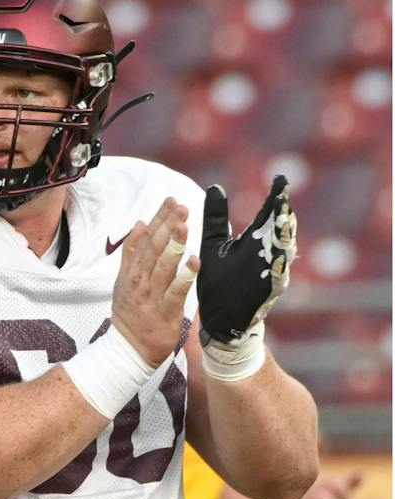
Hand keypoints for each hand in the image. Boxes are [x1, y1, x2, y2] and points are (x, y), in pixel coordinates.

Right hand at [110, 197, 199, 365]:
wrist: (128, 349)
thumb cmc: (131, 314)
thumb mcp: (124, 281)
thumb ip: (132, 253)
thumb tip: (140, 223)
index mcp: (131, 271)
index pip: (144, 239)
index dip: (157, 219)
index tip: (170, 200)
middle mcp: (139, 280)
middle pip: (153, 248)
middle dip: (166, 226)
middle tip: (180, 206)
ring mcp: (151, 296)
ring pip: (162, 266)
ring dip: (173, 244)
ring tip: (184, 225)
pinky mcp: (164, 312)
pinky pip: (175, 291)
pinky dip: (184, 276)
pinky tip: (195, 262)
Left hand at [197, 176, 296, 345]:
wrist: (221, 318)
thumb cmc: (220, 279)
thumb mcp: (214, 245)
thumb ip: (216, 218)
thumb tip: (215, 187)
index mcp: (254, 241)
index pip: (267, 215)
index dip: (274, 198)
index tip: (280, 179)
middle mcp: (266, 255)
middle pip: (279, 231)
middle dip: (283, 216)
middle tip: (284, 198)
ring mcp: (269, 274)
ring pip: (282, 254)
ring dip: (283, 240)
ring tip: (284, 223)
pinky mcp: (265, 293)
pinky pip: (275, 280)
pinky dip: (278, 269)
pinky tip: (279, 259)